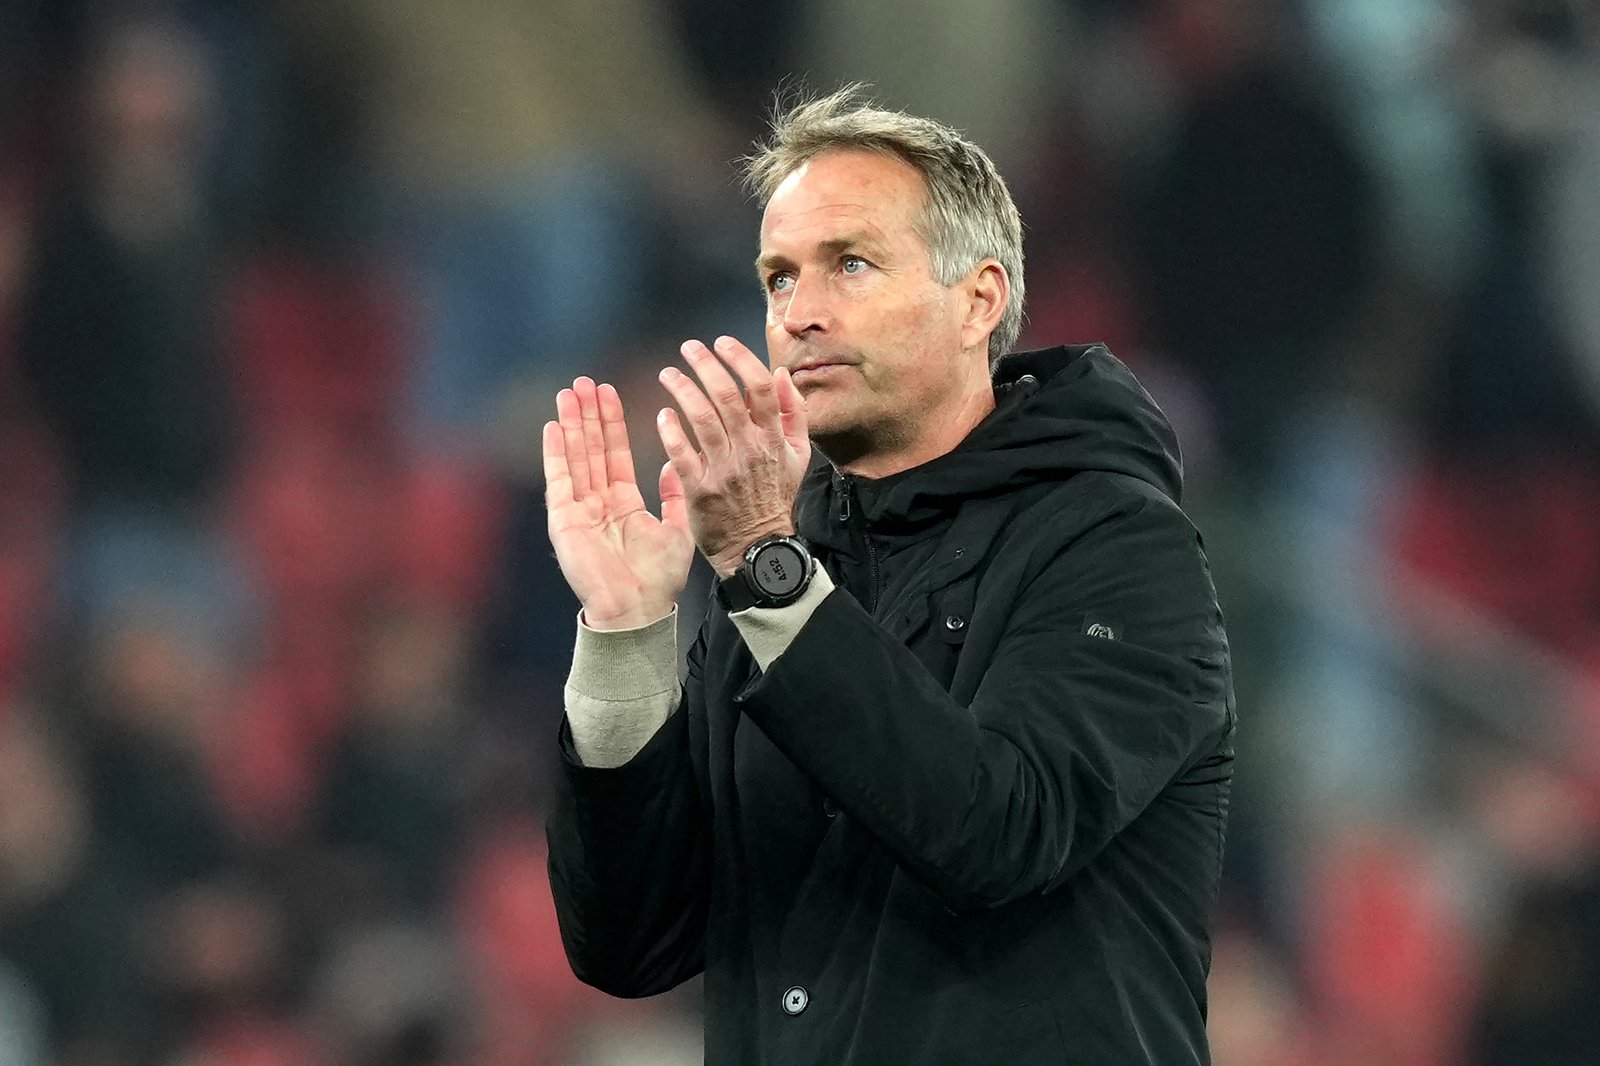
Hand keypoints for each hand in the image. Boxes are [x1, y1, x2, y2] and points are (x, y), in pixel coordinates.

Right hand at [543, 377, 694, 629]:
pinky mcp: (564, 521)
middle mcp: (599, 503)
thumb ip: (674, 496)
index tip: (611, 392)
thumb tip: (676, 464)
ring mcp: (579, 510)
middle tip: (586, 381)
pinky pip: (558, 480)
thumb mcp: (677, 531)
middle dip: (589, 415)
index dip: (613, 423)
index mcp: (625, 504)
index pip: (617, 454)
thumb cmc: (659, 580)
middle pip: (593, 449)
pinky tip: (554, 426)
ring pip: (575, 458)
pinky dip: (555, 453)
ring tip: (569, 392)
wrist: (637, 610)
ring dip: (572, 424)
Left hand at [656, 336, 810, 577]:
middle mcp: (750, 449)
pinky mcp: (700, 490)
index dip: (740, 359)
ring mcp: (724, 469)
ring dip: (683, 389)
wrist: (759, 546)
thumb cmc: (775, 498)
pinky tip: (662, 414)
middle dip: (705, 365)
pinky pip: (681, 453)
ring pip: (702, 418)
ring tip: (668, 373)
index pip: (760, 387)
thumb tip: (782, 374)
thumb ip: (795, 413)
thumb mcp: (798, 455)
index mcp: (774, 438)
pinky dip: (670, 431)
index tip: (722, 342)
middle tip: (688, 348)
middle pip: (727, 396)